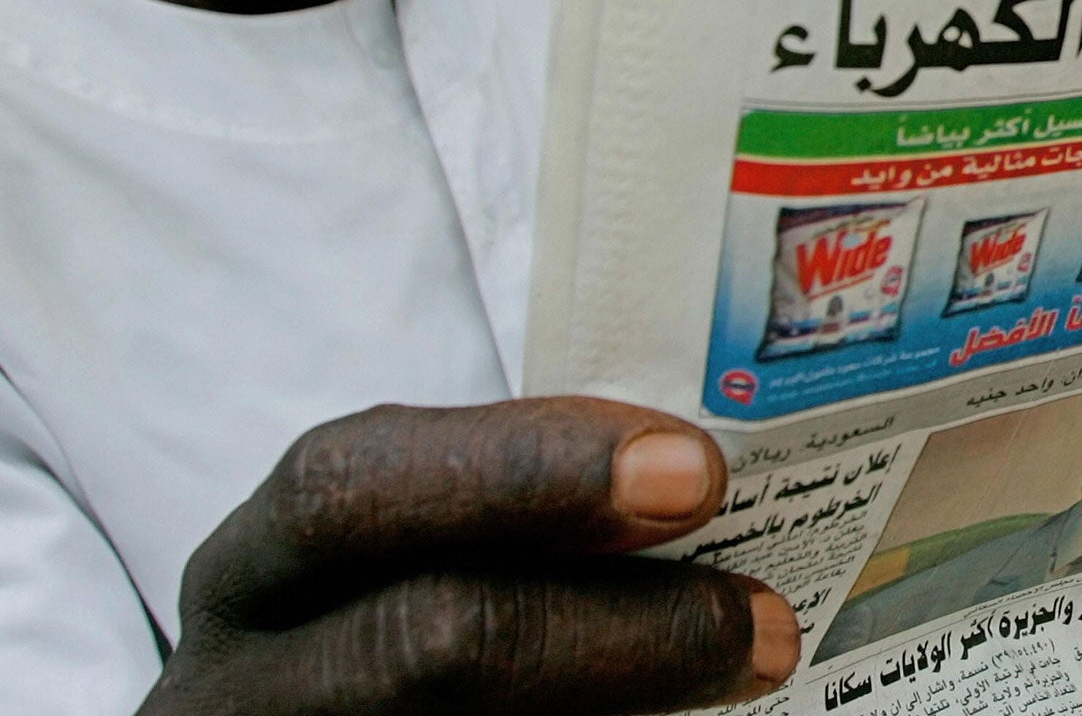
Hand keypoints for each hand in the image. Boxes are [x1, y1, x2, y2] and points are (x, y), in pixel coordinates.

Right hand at [138, 397, 798, 714]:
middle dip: (617, 627)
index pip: (351, 487)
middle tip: (760, 618)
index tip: (693, 469)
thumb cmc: (396, 620)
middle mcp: (242, 691)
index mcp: (255, 574)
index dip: (523, 470)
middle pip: (424, 648)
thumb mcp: (404, 555)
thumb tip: (697, 481)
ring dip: (639, 707)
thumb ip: (511, 517)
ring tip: (754, 667)